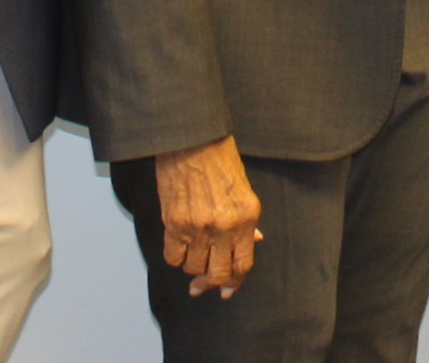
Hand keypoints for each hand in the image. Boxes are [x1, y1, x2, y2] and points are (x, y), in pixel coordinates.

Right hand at [153, 136, 261, 297]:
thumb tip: (254, 241)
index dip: (235, 282)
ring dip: (192, 267)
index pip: (243, 263)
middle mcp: (225, 226)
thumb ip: (247, 219)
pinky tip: (177, 248)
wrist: (190, 138)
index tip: (227, 290)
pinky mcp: (174, 224)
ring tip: (190, 255)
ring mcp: (199, 227)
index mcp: (247, 216)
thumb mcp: (243, 187)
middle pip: (219, 274)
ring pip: (194, 268)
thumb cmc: (218, 156)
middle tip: (202, 285)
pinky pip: (173, 257)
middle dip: (211, 284)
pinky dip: (175, 258)